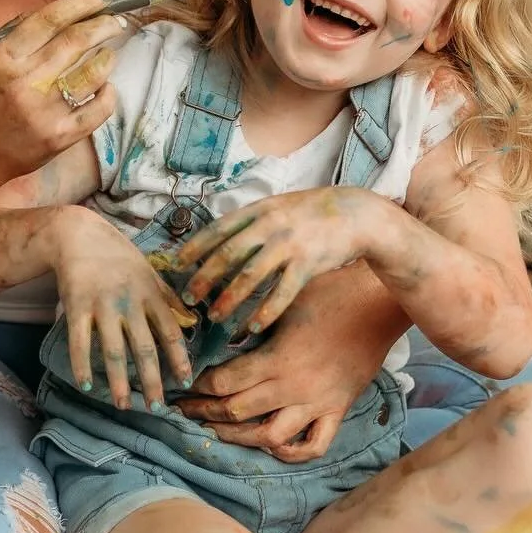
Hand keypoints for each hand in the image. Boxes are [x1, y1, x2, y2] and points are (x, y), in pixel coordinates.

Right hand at [0, 0, 126, 191]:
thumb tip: (54, 13)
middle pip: (76, 41)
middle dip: (104, 24)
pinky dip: (108, 93)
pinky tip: (104, 86)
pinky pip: (98, 110)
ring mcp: (44, 112)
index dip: (82, 2)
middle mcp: (25, 83)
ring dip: (107, 58)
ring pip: (92, 73)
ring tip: (108, 54)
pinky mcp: (59, 138)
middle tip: (115, 20)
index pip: (50, 19)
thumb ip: (11, 35)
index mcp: (2, 59)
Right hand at [47, 207, 193, 410]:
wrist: (79, 234)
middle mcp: (130, 302)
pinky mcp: (77, 306)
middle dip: (152, 380)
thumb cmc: (118, 256)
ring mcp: (102, 305)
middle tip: (157, 407)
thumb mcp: (150, 272)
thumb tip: (193, 321)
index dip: (180, 358)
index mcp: (151, 294)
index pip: (170, 331)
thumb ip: (169, 297)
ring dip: (119, 381)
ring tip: (123, 405)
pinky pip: (79, 342)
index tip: (187, 381)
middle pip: (144, 348)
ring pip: (113, 350)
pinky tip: (87, 386)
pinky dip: (82, 366)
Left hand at [173, 187, 385, 333]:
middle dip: (205, 277)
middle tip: (189, 297)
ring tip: (215, 317)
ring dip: (230, 298)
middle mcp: (270, 225)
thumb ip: (251, 220)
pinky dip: (265, 311)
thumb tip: (218, 237)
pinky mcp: (308, 264)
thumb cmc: (310, 213)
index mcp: (259, 209)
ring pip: (251, 275)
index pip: (218, 228)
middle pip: (228, 254)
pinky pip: (282, 292)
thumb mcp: (277, 206)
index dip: (195, 247)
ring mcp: (289, 244)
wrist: (355, 214)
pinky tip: (252, 326)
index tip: (176, 264)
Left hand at [176, 268, 406, 462]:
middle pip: (238, 411)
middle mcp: (294, 387)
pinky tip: (272, 446)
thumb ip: (251, 321)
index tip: (182, 385)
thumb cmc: (329, 291)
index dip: (198, 387)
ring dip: (238, 437)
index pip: (225, 383)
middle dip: (205, 412)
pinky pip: (313, 446)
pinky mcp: (337, 410)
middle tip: (184, 410)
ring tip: (216, 431)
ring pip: (270, 437)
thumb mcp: (281, 301)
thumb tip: (218, 333)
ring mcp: (317, 403)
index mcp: (277, 358)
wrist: (377, 303)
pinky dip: (290, 452)